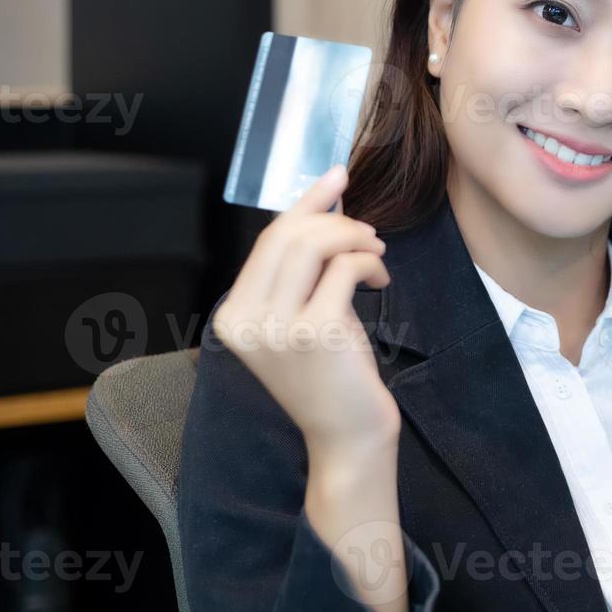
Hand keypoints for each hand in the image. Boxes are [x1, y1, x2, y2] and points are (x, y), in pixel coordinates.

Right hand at [211, 165, 399, 458]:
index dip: (305, 203)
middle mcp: (243, 320)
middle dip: (336, 220)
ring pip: (313, 244)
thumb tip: (327, 201)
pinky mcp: (313, 333)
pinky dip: (368, 262)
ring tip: (376, 252)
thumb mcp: (303, 315)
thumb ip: (303, 269)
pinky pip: (344, 268)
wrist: (346, 436)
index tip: (336, 175)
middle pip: (287, 235)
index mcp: (232, 314)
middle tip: (368, 233)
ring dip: (355, 237)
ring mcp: (275, 328)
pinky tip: (380, 278)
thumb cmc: (331, 374)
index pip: (267, 239)